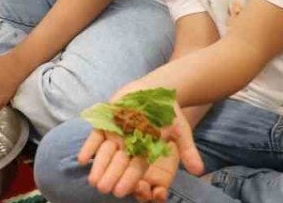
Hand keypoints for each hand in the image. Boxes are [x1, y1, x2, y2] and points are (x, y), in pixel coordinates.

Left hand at [78, 86, 204, 200]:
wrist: (154, 90)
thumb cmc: (168, 112)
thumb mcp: (180, 130)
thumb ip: (188, 150)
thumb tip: (199, 170)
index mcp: (145, 151)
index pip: (136, 168)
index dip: (128, 179)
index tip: (121, 192)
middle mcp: (129, 146)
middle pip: (118, 164)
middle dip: (111, 177)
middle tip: (103, 190)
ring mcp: (116, 134)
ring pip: (105, 153)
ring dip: (98, 166)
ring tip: (92, 181)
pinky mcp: (106, 123)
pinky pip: (95, 136)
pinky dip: (89, 147)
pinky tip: (82, 158)